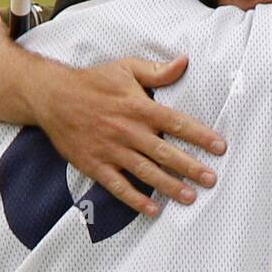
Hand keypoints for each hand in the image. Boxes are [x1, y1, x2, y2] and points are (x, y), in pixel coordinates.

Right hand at [31, 54, 224, 216]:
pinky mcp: (95, 165)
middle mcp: (127, 130)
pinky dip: (135, 200)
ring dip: (169, 186)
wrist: (52, 97)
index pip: (176, 122)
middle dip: (190, 167)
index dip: (199, 135)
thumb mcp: (125, 68)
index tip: (219, 147)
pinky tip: (152, 209)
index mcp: (138, 107)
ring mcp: (111, 150)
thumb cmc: (92, 82)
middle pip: (164, 152)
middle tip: (211, 179)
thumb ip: (157, 71)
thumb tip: (184, 62)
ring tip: (190, 197)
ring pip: (145, 172)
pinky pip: (118, 186)